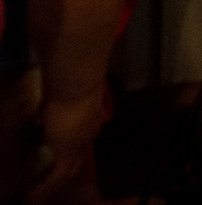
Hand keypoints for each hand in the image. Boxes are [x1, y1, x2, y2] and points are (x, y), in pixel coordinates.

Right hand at [32, 86, 108, 200]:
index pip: (81, 143)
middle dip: (63, 175)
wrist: (77, 87)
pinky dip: (44, 187)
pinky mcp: (67, 154)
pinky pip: (56, 176)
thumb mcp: (57, 103)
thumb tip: (44, 120)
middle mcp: (87, 136)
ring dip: (51, 185)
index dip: (72, 152)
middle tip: (49, 186)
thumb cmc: (67, 88)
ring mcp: (80, 146)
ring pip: (68, 172)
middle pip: (77, 161)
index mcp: (89, 123)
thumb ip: (53, 114)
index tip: (59, 159)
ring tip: (35, 196)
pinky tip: (31, 195)